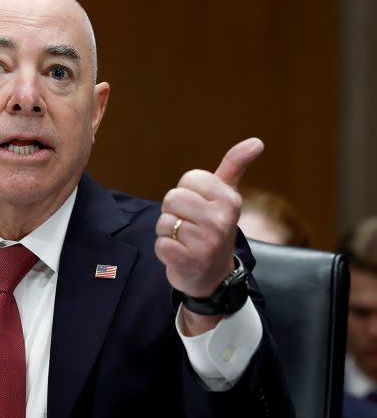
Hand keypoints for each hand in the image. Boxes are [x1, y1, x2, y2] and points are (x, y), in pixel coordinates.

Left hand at [154, 138, 263, 298]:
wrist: (213, 276)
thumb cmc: (213, 229)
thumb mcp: (226, 197)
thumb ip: (235, 167)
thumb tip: (257, 141)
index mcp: (229, 199)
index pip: (188, 179)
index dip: (186, 193)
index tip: (199, 207)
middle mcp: (221, 219)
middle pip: (172, 198)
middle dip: (173, 212)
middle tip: (189, 226)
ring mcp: (207, 242)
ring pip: (164, 222)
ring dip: (168, 232)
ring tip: (185, 241)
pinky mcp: (189, 260)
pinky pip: (160, 244)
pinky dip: (164, 250)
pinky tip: (180, 255)